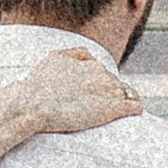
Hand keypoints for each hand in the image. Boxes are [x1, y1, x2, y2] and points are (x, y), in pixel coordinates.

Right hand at [15, 50, 142, 138]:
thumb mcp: (54, 58)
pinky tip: (134, 113)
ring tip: (119, 112)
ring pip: (127, 93)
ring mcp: (108, 91)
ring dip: (124, 101)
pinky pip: (135, 106)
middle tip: (100, 108)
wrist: (31, 105)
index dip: (100, 85)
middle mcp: (102, 74)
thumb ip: (74, 53)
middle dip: (110, 94)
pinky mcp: (112, 108)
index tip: (94, 96)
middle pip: (115, 84)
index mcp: (90, 63)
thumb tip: (90, 56)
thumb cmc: (37, 86)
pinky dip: (136, 109)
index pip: (104, 73)